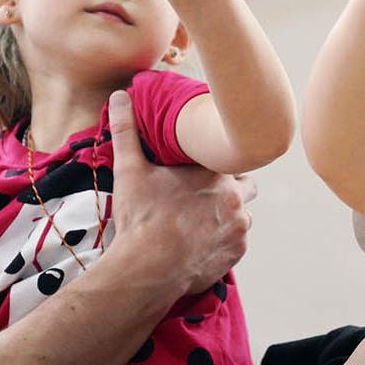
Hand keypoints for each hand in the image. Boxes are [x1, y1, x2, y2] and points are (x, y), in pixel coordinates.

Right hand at [106, 90, 254, 300]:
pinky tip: (202, 241)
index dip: (218, 164)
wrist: (147, 269)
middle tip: (201, 197)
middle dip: (229, 190)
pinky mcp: (236, 253)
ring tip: (201, 221)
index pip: (232, 158)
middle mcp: (236, 198)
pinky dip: (224, 240)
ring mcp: (239, 227)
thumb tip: (119, 96)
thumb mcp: (130, 171)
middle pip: (245, 186)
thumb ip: (127, 131)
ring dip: (229, 216)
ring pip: (243, 215)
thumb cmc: (141, 219)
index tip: (202, 172)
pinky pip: (238, 241)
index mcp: (216, 172)